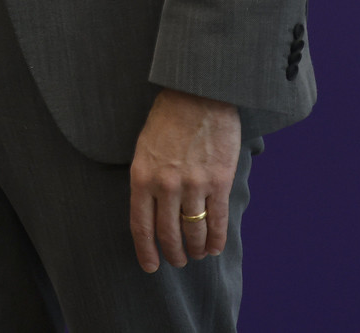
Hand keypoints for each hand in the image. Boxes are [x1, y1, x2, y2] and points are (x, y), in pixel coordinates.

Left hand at [128, 88, 240, 272]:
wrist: (198, 93)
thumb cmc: (168, 118)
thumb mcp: (144, 148)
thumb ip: (147, 179)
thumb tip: (152, 211)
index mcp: (142, 176)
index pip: (141, 226)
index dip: (146, 251)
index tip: (151, 266)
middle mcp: (166, 185)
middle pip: (168, 234)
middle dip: (173, 253)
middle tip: (178, 261)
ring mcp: (193, 184)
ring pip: (194, 232)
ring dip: (196, 249)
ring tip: (197, 255)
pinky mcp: (219, 181)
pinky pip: (217, 221)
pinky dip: (216, 239)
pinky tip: (214, 247)